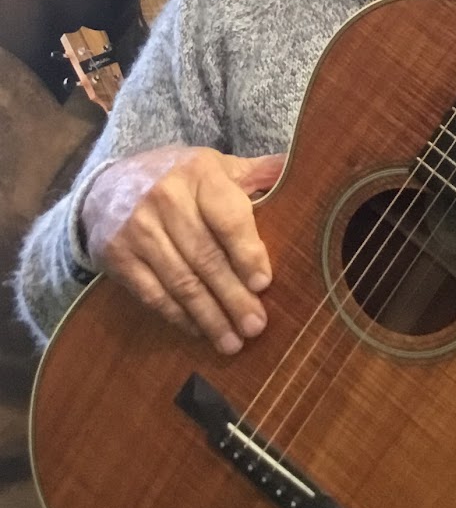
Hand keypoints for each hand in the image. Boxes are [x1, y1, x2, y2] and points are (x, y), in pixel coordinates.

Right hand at [81, 146, 285, 353]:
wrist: (108, 184)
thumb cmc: (179, 178)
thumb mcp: (215, 166)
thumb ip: (255, 172)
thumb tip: (296, 170)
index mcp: (199, 172)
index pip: (228, 218)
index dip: (247, 253)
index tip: (264, 283)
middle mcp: (166, 198)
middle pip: (206, 256)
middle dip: (233, 297)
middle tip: (256, 326)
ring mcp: (138, 229)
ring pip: (181, 281)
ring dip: (210, 316)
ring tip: (233, 342)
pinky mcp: (117, 256)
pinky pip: (153, 293)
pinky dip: (179, 316)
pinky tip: (200, 330)